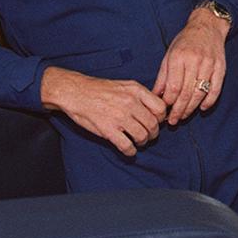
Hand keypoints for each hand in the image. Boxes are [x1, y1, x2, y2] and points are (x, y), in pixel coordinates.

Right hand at [41, 67, 166, 156]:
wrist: (76, 92)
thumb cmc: (100, 89)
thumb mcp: (124, 85)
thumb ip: (141, 96)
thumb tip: (156, 110)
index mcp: (136, 90)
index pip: (161, 108)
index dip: (161, 118)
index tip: (156, 122)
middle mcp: (130, 103)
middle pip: (153, 125)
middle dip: (153, 134)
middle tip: (148, 136)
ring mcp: (119, 117)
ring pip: (142, 136)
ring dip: (142, 142)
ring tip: (137, 142)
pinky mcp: (108, 130)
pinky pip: (127, 146)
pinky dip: (130, 151)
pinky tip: (128, 149)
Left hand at [154, 6, 228, 124]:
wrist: (207, 26)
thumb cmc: (185, 41)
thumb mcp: (169, 55)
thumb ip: (163, 76)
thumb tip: (155, 96)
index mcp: (178, 57)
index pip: (173, 86)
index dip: (168, 102)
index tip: (163, 111)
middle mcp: (194, 61)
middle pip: (186, 92)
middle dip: (178, 110)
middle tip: (173, 121)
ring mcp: (209, 64)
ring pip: (200, 93)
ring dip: (191, 109)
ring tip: (183, 117)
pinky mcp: (221, 67)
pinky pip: (215, 89)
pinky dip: (209, 101)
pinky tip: (202, 108)